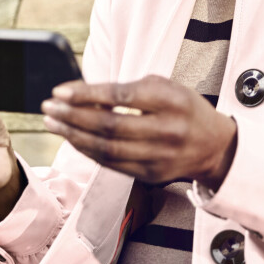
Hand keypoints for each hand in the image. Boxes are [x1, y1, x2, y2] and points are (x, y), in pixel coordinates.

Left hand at [41, 75, 236, 188]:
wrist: (214, 146)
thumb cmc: (183, 108)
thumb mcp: (164, 87)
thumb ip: (127, 89)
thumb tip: (80, 94)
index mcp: (172, 101)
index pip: (122, 97)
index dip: (87, 95)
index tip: (60, 91)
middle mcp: (168, 131)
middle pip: (110, 126)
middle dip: (73, 117)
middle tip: (49, 108)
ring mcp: (159, 157)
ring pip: (107, 149)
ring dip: (74, 136)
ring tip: (53, 123)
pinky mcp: (151, 176)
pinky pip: (111, 164)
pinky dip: (88, 151)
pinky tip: (72, 138)